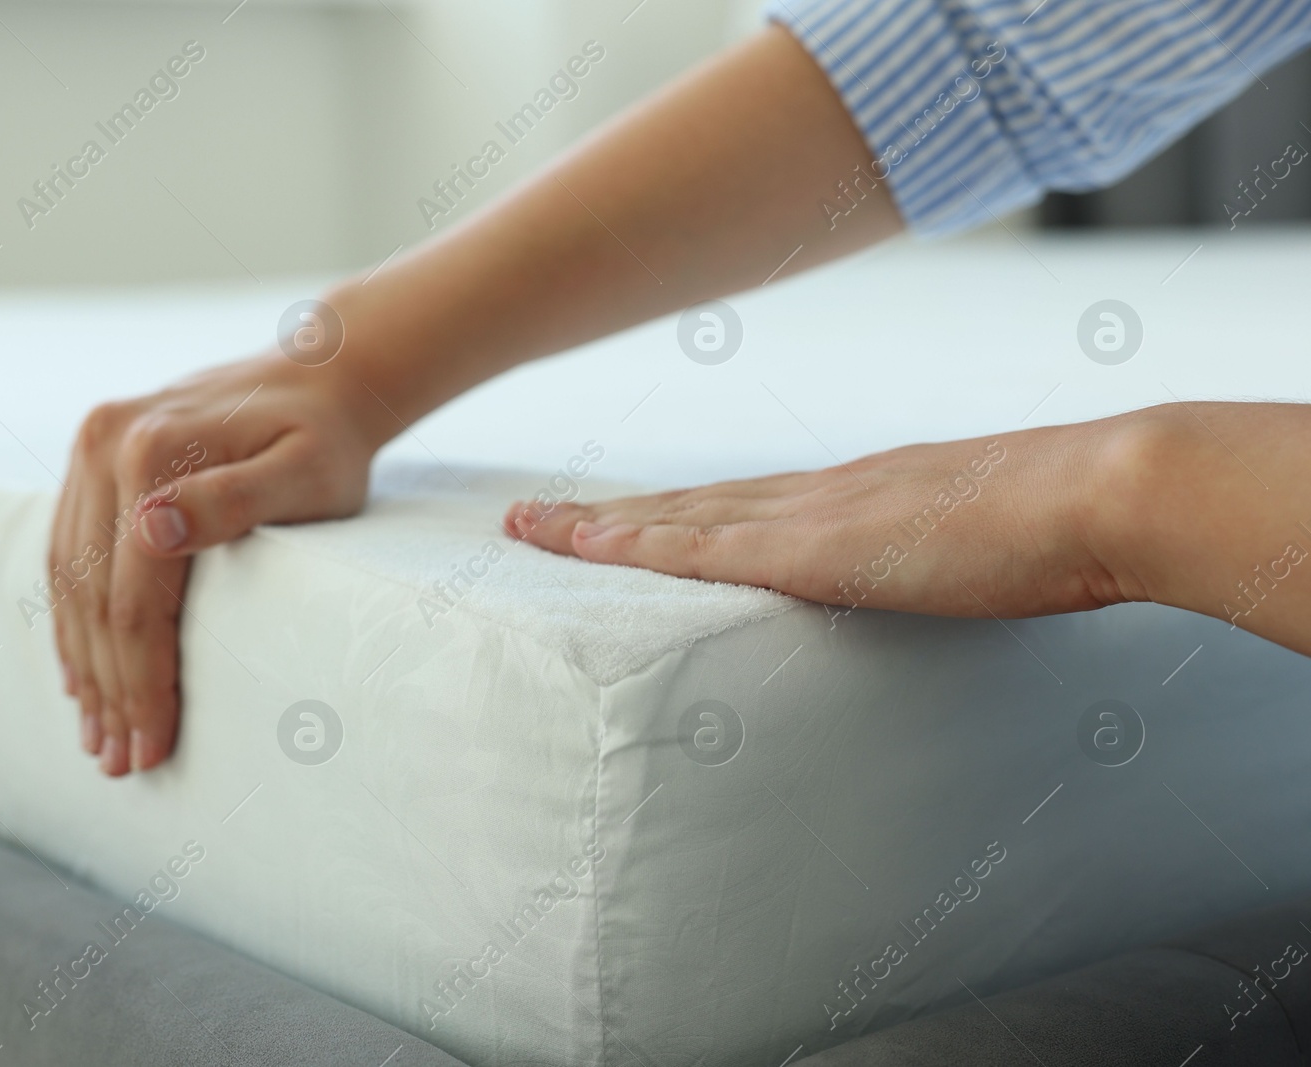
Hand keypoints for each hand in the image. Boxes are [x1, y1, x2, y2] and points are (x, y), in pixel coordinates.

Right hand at [50, 356, 383, 775]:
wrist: (323, 375)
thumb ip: (235, 500)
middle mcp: (105, 443)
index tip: (152, 747)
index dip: (139, 681)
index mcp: (151, 452)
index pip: (132, 598)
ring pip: (68, 579)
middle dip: (108, 689)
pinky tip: (81, 671)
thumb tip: (150, 530)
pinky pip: (67, 549)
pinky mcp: (93, 452)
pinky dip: (72, 619)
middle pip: (93, 595)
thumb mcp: (307, 471)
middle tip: (121, 763)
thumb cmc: (328, 439)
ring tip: (97, 736)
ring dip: (82, 665)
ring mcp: (91, 445)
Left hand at [509, 403, 1310, 658]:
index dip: (666, 515)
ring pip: (674, 520)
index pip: (732, 506)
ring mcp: (808, 515)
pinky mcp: (814, 547)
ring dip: (597, 527)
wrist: (1098, 494)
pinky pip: (700, 549)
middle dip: (605, 517)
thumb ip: (936, 553)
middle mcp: (812, 492)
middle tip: (531, 520)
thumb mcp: (979, 538)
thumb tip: (932, 571)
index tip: (616, 520)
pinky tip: (582, 548)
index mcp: (851, 494)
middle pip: (683, 507)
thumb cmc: (1060, 522)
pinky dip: (635, 547)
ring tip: (529, 529)